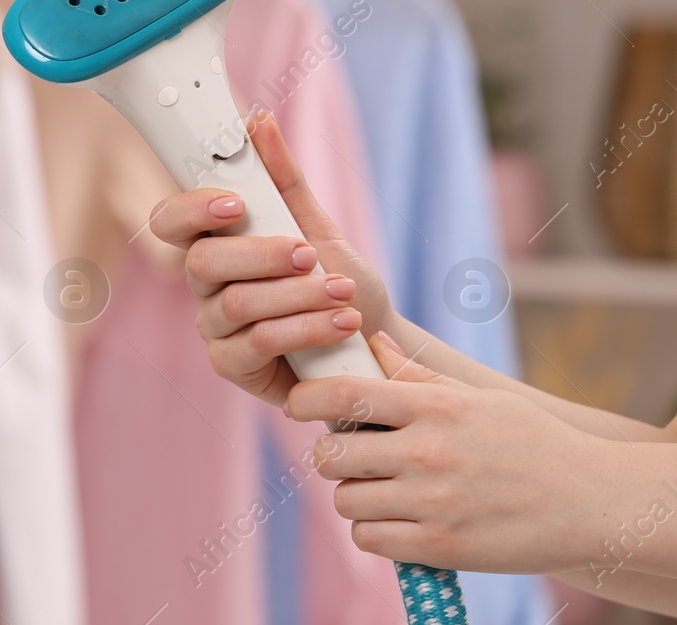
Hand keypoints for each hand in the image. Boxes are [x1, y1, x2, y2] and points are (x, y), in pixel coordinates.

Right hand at [150, 111, 395, 406]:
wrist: (370, 338)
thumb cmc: (335, 280)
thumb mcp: (317, 224)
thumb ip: (284, 178)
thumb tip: (259, 119)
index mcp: (214, 241)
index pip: (169, 220)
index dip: (189, 209)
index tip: (234, 204)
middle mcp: (205, 284)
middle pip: (200, 263)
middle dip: (260, 255)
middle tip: (308, 253)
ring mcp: (215, 327)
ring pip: (235, 305)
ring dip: (296, 297)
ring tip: (341, 292)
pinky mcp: (233, 365)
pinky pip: (256, 344)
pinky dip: (305, 330)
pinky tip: (341, 324)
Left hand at [292, 333, 621, 573]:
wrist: (593, 503)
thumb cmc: (533, 443)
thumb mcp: (478, 399)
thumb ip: (418, 377)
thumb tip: (372, 344)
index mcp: (435, 408)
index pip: (345, 393)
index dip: (306, 397)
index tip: (299, 405)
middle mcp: (428, 452)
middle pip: (331, 454)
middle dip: (332, 455)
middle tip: (352, 457)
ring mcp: (433, 502)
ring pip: (346, 500)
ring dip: (354, 497)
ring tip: (380, 491)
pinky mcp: (440, 547)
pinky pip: (368, 539)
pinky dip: (372, 532)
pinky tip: (395, 521)